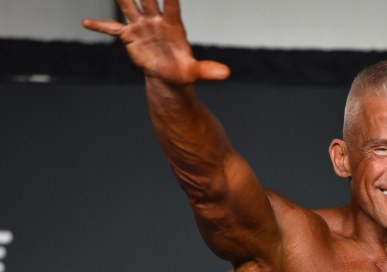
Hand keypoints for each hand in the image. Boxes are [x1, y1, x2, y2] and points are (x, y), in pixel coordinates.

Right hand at [82, 0, 229, 84]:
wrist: (168, 75)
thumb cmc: (182, 70)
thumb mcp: (194, 72)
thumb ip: (208, 70)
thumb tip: (226, 74)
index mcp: (173, 24)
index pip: (172, 1)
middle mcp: (155, 19)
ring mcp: (141, 25)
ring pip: (127, 4)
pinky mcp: (129, 36)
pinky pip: (112, 29)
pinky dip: (100, 26)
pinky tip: (86, 22)